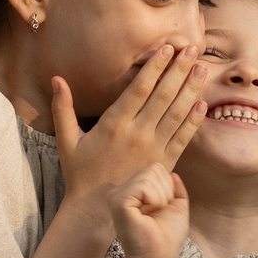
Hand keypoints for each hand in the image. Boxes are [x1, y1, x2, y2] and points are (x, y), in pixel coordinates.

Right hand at [54, 44, 210, 204]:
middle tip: (192, 48)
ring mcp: (153, 149)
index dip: (155, 66)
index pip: (140, 88)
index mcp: (114, 124)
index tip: (167, 48)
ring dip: (190, 89)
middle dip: (179, 70)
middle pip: (163, 96)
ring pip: (176, 114)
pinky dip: (193, 121)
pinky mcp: (164, 164)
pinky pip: (182, 138)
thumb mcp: (66, 140)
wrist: (96, 210)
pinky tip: (202, 104)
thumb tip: (56, 78)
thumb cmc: (80, 173)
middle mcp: (137, 134)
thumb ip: (62, 108)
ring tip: (201, 68)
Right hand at [109, 165, 188, 257]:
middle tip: (158, 212)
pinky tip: (148, 214)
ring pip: (149, 175)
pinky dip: (154, 199)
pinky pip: (143, 186)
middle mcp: (121, 190)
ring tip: (153, 214)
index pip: (156, 168)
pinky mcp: (118, 202)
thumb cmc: (166, 237)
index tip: (163, 208)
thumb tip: (173, 173)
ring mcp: (117, 195)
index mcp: (133, 191)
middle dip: (165, 191)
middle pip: (154, 169)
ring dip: (161, 197)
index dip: (167, 186)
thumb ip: (175, 189)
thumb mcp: (177, 207)